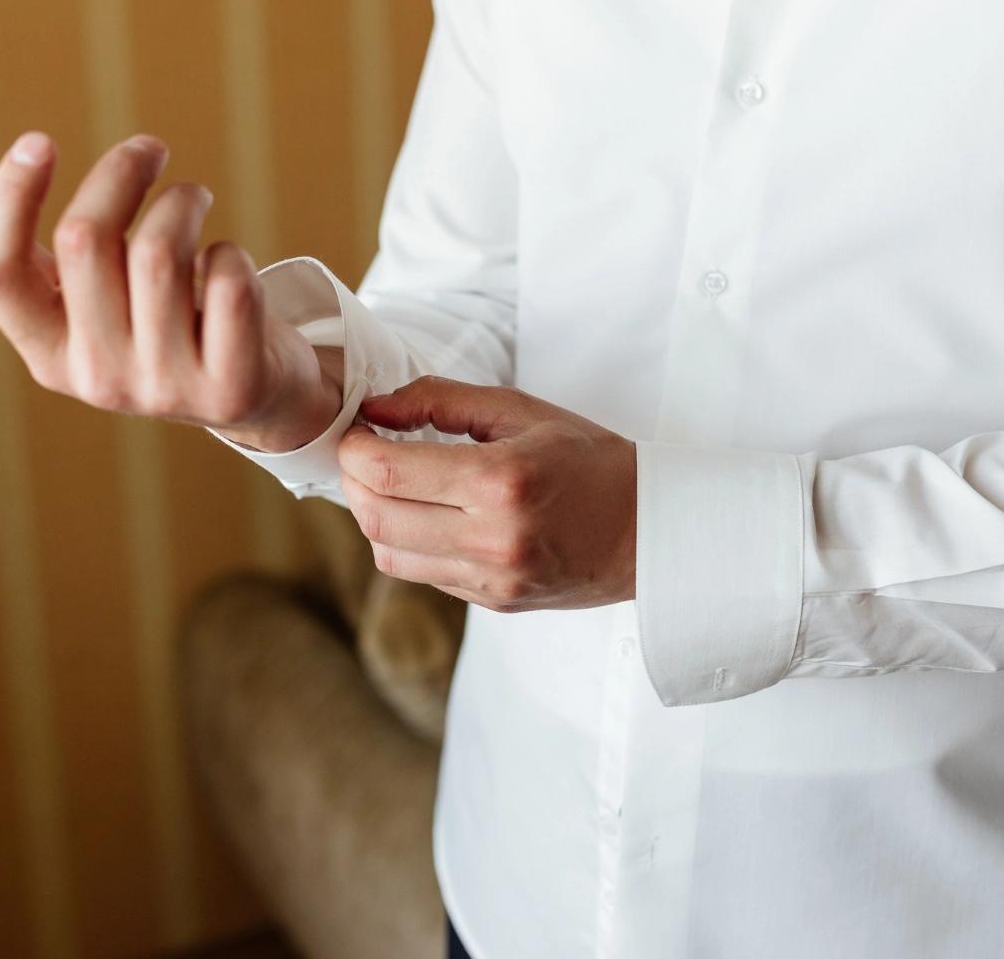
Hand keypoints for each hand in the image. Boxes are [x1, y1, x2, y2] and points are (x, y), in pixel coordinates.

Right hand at [0, 131, 341, 451]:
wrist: (256, 398)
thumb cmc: (162, 330)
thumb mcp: (87, 307)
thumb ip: (23, 268)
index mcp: (48, 354)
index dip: (9, 199)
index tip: (39, 141)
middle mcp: (97, 379)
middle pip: (83, 240)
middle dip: (120, 173)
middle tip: (150, 150)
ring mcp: (164, 389)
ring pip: (159, 253)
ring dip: (183, 203)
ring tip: (196, 199)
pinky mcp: (230, 387)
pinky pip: (228, 284)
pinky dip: (233, 255)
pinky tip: (230, 264)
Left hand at [338, 376, 636, 612]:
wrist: (651, 530)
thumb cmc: (590, 460)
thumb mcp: (522, 411)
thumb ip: (441, 400)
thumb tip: (375, 408)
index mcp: (501, 481)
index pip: (386, 472)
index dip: (353, 448)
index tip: (358, 429)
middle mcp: (493, 539)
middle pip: (376, 517)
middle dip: (353, 481)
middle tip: (365, 454)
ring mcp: (493, 580)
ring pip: (389, 554)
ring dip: (374, 516)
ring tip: (393, 485)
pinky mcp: (494, 603)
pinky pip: (423, 575)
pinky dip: (409, 543)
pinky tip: (429, 515)